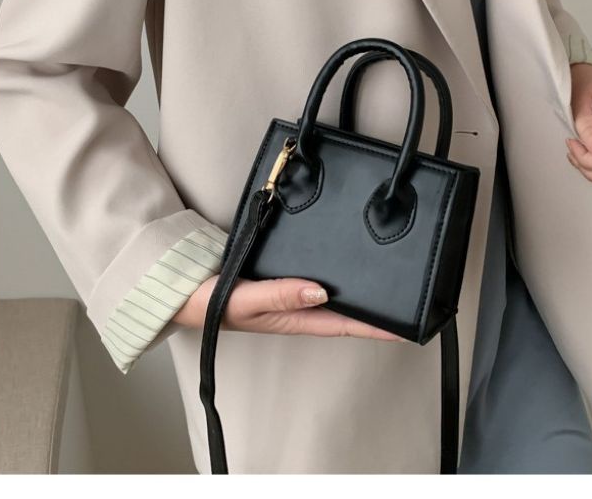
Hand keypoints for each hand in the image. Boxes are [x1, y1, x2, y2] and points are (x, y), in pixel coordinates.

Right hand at [173, 273, 402, 340]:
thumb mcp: (244, 299)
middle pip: (347, 312)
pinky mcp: (283, 276)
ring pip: (335, 295)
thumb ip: (280, 294)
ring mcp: (291, 293)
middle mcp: (298, 308)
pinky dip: (337, 274)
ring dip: (361, 292)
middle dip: (378, 311)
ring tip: (390, 284)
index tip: (407, 325)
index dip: (377, 326)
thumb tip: (321, 290)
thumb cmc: (209, 301)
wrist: (182, 288)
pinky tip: (348, 264)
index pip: (345, 324)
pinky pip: (317, 278)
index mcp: (293, 319)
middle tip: (410, 302)